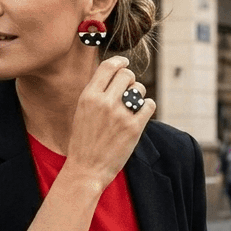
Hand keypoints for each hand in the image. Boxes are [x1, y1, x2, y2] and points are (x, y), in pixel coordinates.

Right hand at [63, 56, 154, 189]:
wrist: (86, 169)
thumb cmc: (83, 141)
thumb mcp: (82, 111)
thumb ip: (96, 93)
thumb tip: (114, 74)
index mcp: (89, 96)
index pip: (108, 66)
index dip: (119, 61)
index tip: (124, 62)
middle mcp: (105, 102)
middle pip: (127, 74)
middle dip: (130, 80)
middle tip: (127, 90)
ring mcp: (120, 115)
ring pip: (139, 89)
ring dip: (138, 95)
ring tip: (131, 106)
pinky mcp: (134, 128)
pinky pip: (149, 105)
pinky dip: (147, 107)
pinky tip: (140, 113)